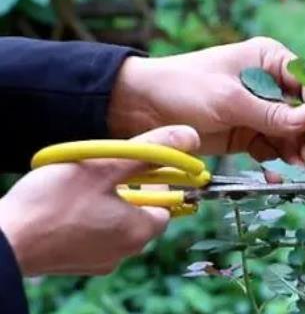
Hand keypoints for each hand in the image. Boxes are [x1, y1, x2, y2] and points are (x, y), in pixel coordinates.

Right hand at [0, 125, 199, 275]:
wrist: (6, 238)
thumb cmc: (53, 202)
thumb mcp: (107, 165)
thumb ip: (150, 150)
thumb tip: (190, 136)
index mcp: (138, 231)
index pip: (167, 205)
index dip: (159, 182)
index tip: (143, 166)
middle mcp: (124, 252)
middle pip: (143, 214)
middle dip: (132, 189)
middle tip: (111, 171)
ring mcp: (99, 260)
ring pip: (118, 224)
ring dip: (110, 202)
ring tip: (87, 185)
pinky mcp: (76, 262)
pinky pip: (95, 236)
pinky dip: (91, 218)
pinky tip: (71, 204)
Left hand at [109, 37, 304, 168]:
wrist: (141, 108)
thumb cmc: (184, 88)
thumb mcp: (229, 99)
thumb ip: (269, 113)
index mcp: (268, 59)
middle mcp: (268, 83)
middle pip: (303, 110)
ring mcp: (258, 110)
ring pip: (290, 133)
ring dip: (294, 152)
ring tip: (295, 172)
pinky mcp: (246, 133)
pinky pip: (270, 147)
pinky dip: (275, 162)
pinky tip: (276, 177)